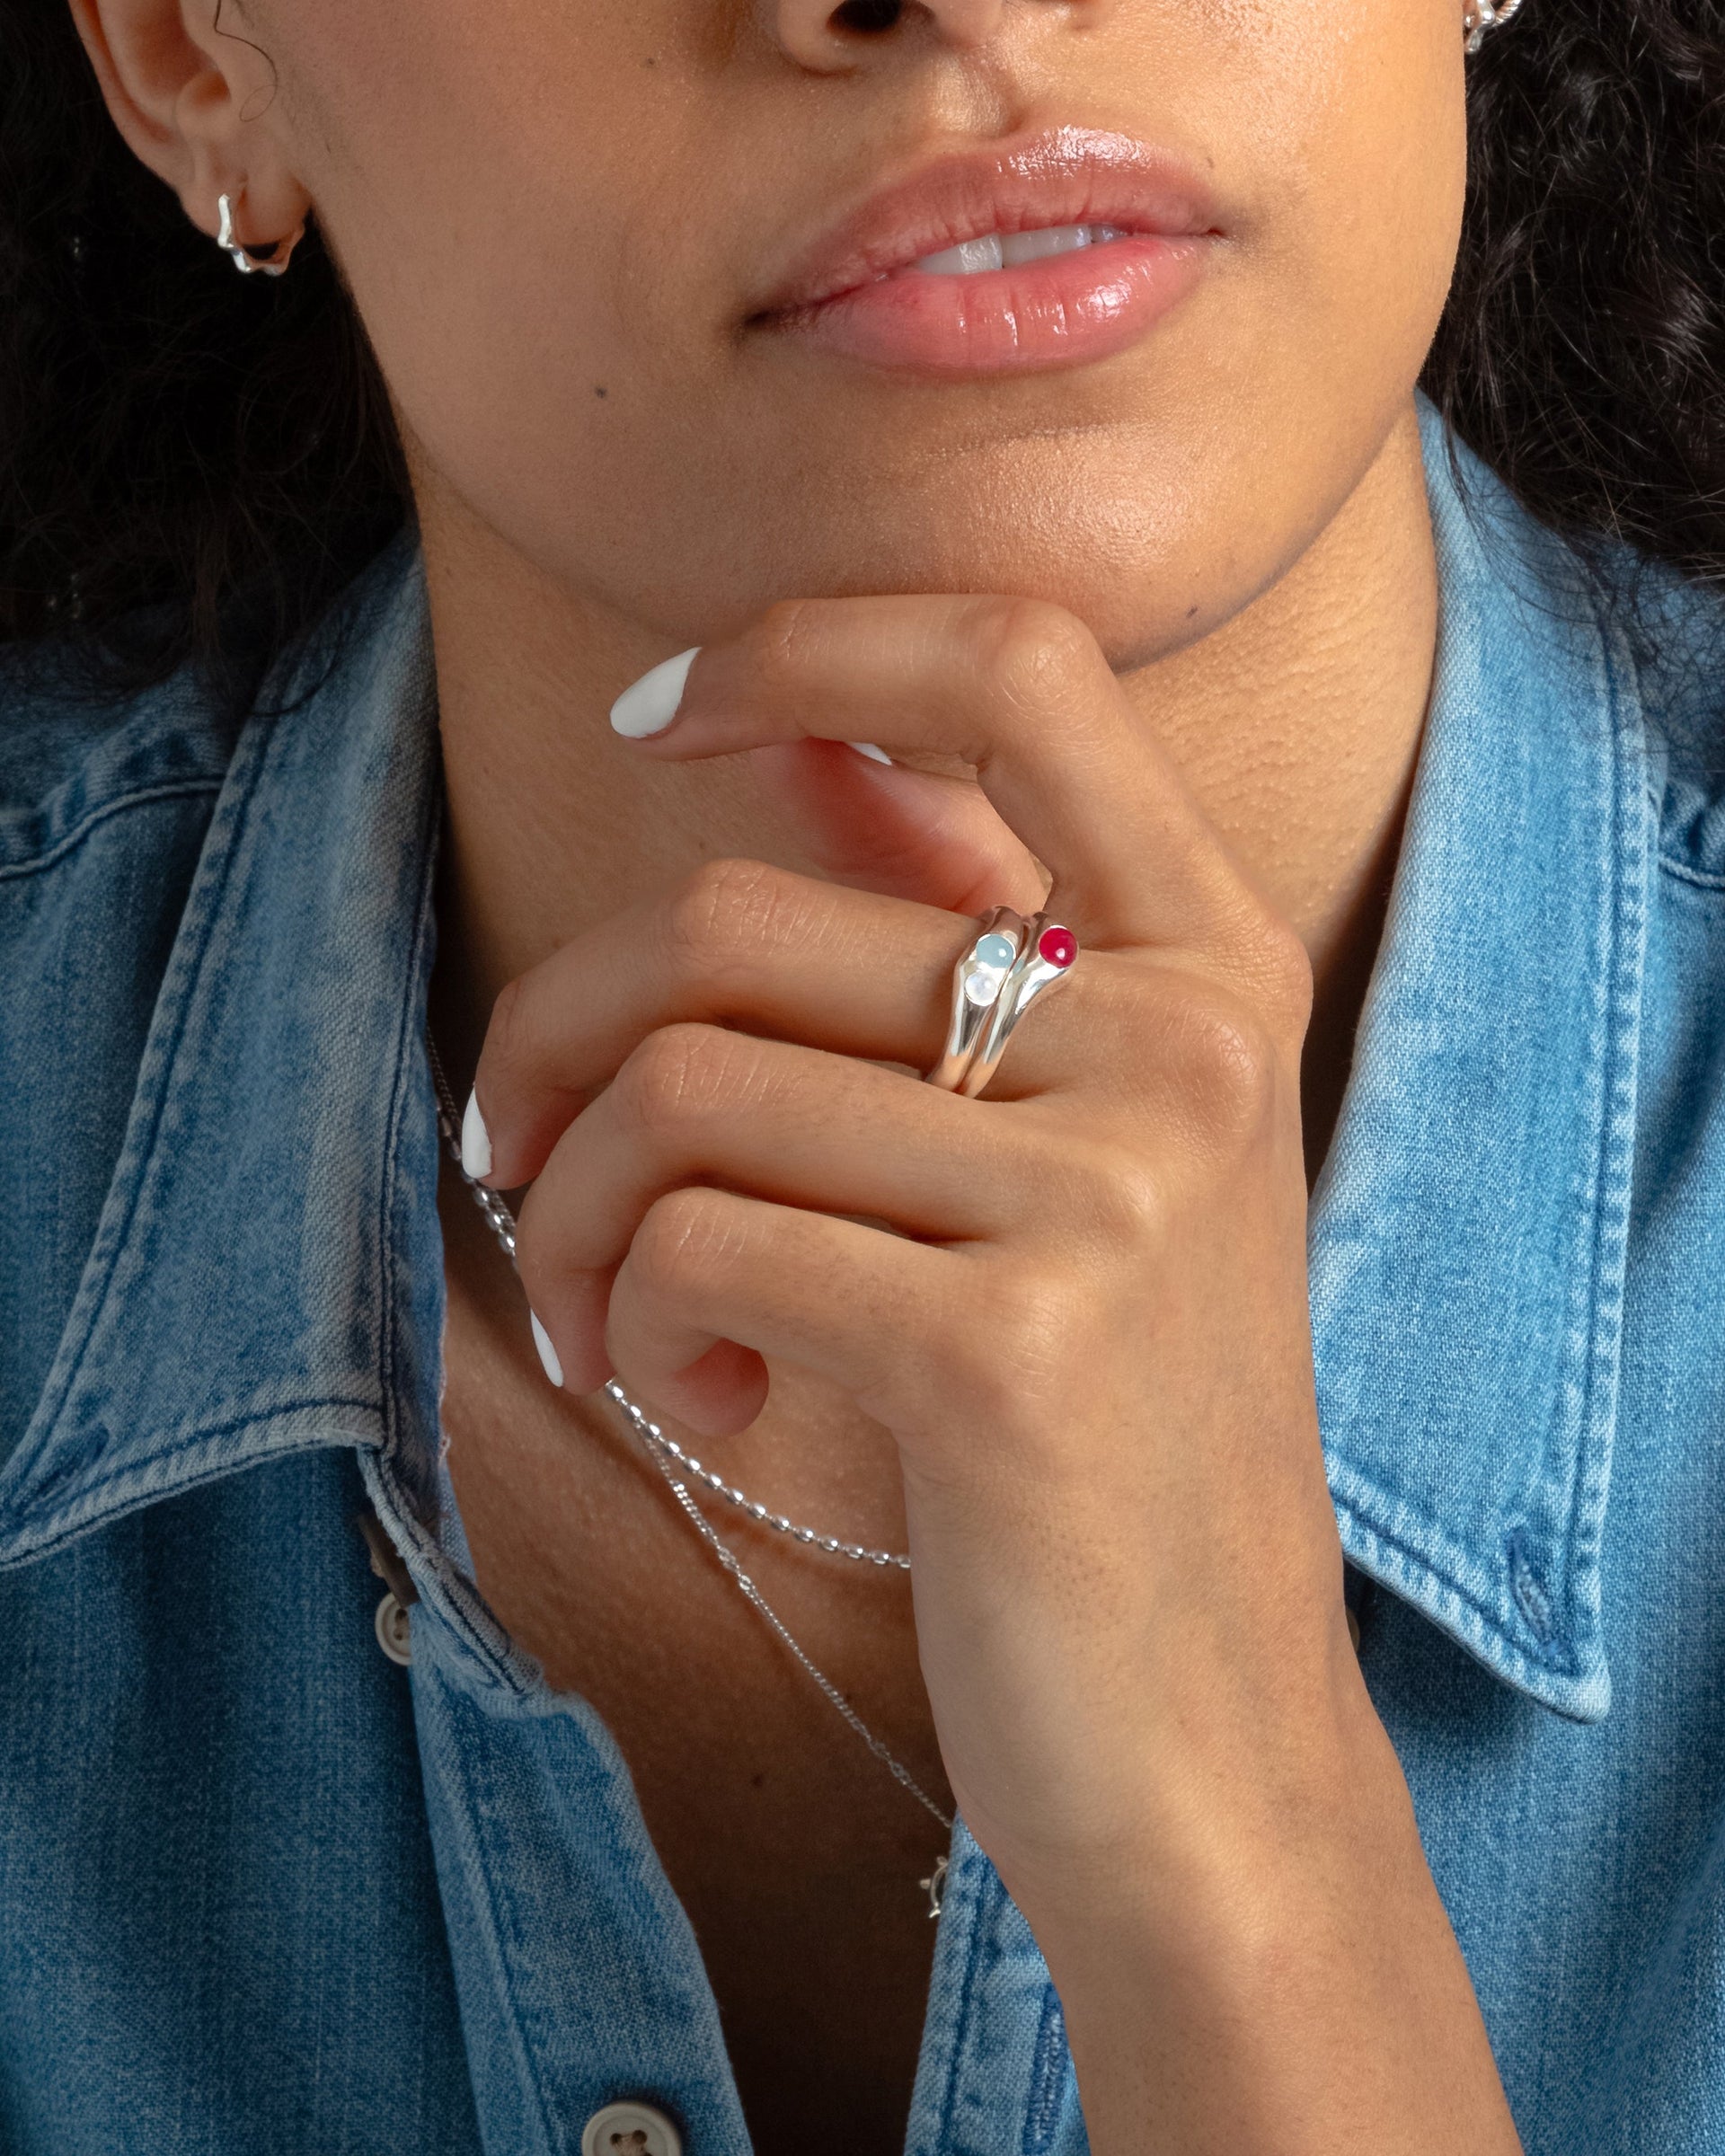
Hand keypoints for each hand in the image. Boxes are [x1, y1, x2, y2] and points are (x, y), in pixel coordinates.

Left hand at [468, 595, 1520, 2154]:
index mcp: (1214, 959)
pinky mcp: (1013, 1352)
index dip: (812, 641)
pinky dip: (642, 1321)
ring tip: (632, 1320)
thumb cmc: (1108, 1425)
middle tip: (517, 1154)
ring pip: (686, 1090)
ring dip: (589, 1218)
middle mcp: (1189, 1039)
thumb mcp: (1070, 1155)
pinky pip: (702, 1244)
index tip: (657, 721)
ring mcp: (1117, 1191)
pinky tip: (707, 1402)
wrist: (1209, 1730)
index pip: (1022, 667)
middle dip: (558, 1038)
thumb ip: (956, 932)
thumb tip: (800, 741)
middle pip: (737, 920)